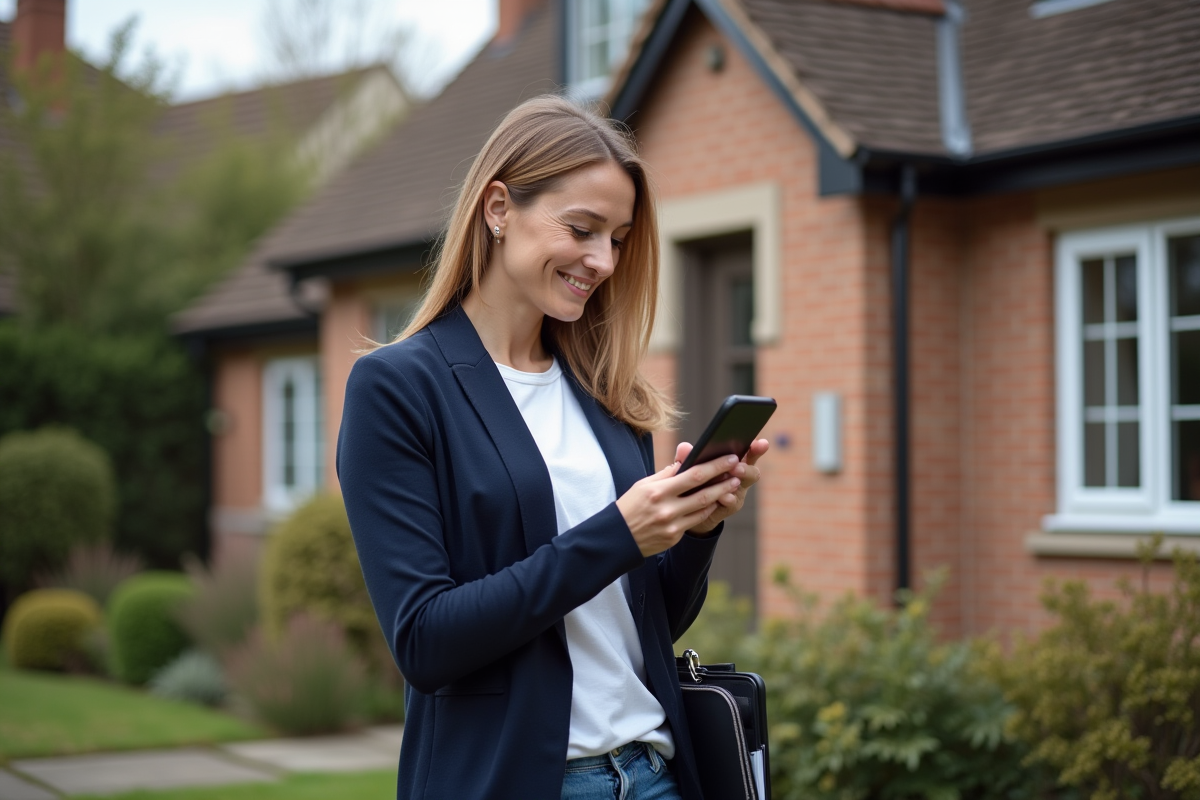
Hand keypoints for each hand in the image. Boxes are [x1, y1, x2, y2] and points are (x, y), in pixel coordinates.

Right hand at [616, 454, 742, 556]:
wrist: (617, 538)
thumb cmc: (629, 506)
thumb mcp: (642, 485)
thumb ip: (665, 475)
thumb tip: (684, 462)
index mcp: (658, 491)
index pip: (693, 475)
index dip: (715, 466)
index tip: (729, 458)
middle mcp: (666, 509)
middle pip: (704, 493)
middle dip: (724, 481)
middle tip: (738, 472)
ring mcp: (672, 525)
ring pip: (703, 509)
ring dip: (720, 496)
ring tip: (732, 485)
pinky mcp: (674, 537)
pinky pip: (695, 521)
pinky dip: (706, 511)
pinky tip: (714, 502)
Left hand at [680, 438, 769, 534]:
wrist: (689, 509)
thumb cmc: (693, 482)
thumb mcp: (689, 467)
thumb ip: (688, 458)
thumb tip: (684, 447)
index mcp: (732, 462)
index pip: (748, 452)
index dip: (757, 448)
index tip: (761, 443)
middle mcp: (739, 476)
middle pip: (752, 471)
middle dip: (746, 467)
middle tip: (737, 466)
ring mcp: (736, 492)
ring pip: (743, 486)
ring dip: (739, 480)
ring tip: (734, 476)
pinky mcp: (729, 507)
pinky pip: (732, 503)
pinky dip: (727, 498)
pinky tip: (723, 496)